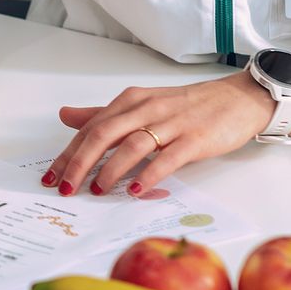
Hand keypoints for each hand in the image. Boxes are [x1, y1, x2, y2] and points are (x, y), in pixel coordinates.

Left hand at [41, 74, 276, 195]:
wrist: (238, 99)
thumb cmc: (188, 106)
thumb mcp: (142, 104)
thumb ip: (104, 114)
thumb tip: (66, 116)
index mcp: (131, 101)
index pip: (91, 128)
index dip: (69, 153)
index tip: (52, 176)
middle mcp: (147, 109)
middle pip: (104, 135)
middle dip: (79, 163)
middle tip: (65, 188)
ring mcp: (171, 124)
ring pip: (132, 145)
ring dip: (110, 170)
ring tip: (96, 190)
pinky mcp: (195, 139)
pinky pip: (167, 157)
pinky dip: (149, 173)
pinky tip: (135, 189)